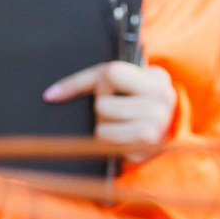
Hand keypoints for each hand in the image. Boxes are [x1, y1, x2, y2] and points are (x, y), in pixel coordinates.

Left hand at [42, 59, 176, 160]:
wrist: (170, 133)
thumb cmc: (137, 102)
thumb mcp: (124, 82)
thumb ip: (89, 81)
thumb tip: (49, 95)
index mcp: (156, 76)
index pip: (110, 74)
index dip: (95, 85)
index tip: (86, 93)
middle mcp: (161, 97)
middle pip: (102, 104)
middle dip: (103, 109)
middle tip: (119, 111)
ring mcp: (157, 122)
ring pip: (102, 126)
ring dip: (104, 128)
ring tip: (121, 125)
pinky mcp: (147, 144)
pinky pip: (107, 143)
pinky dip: (110, 142)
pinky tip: (125, 139)